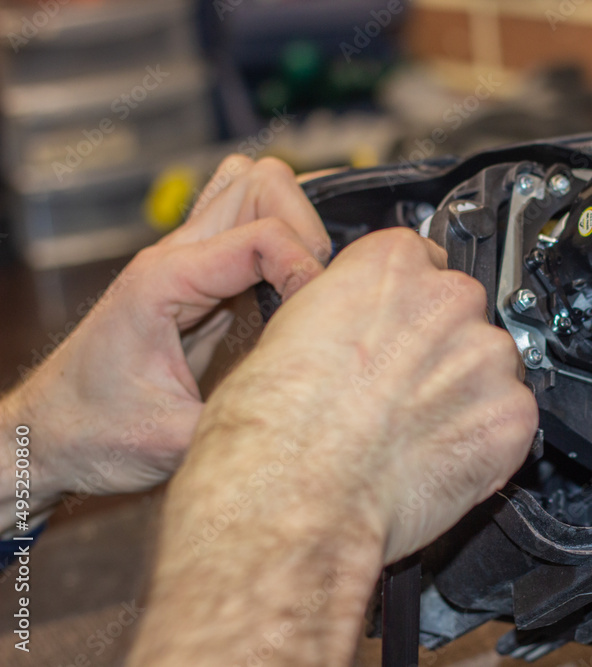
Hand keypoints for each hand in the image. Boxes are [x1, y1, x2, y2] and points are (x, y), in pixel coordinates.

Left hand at [1, 156, 330, 512]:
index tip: (320, 316)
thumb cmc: (94, 433)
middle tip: (317, 288)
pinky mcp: (199, 274)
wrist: (49, 433)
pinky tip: (292, 288)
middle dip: (308, 228)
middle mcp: (176, 255)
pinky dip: (284, 240)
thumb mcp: (171, 442)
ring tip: (308, 279)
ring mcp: (187, 258)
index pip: (262, 234)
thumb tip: (309, 409)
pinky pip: (250, 224)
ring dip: (295, 221)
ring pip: (256, 188)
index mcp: (165, 280)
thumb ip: (242, 420)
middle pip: (262, 182)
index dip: (306, 267)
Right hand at [173, 226, 538, 561]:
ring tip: (413, 434)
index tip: (396, 334)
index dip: (407, 308)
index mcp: (392, 262)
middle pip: (461, 313)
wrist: (291, 499)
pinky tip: (437, 460)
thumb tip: (352, 328)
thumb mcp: (287, 331)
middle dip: (438, 351)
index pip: (422, 261)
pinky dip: (485, 442)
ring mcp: (487, 357)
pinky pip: (509, 421)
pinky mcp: (511, 417)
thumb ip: (344, 313)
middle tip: (398, 396)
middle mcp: (448, 297)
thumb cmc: (272, 426)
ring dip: (464, 395)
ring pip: (490, 368)